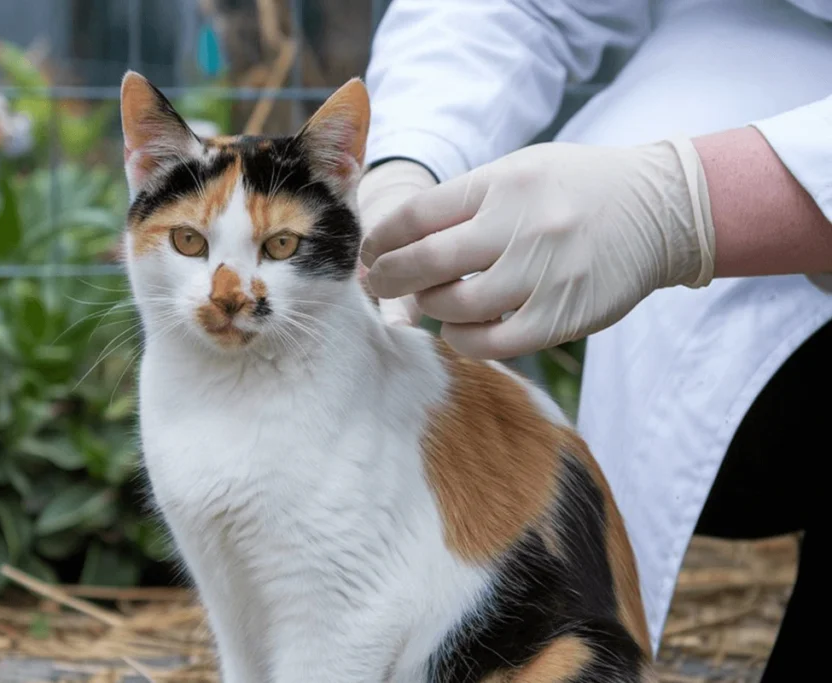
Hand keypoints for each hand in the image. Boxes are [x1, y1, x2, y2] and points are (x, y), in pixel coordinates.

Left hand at [360, 138, 715, 357]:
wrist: (659, 209)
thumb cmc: (574, 189)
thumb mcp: (518, 171)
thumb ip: (462, 203)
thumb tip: (394, 243)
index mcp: (504, 183)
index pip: (416, 216)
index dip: (381, 240)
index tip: (371, 253)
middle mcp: (523, 226)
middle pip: (427, 262)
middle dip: (389, 277)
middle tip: (378, 284)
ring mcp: (545, 273)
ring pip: (456, 306)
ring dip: (429, 307)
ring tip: (429, 300)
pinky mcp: (564, 315)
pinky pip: (493, 343)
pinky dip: (463, 339)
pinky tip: (458, 328)